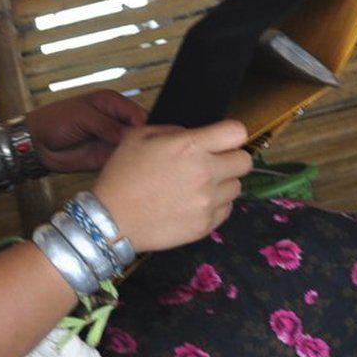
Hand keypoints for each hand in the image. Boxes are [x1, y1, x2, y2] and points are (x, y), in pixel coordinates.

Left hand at [22, 90, 148, 173]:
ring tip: (140, 163)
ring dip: (137, 155)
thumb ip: (106, 124)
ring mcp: (111, 140)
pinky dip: (126, 166)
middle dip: (145, 141)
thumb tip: (128, 135)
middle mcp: (115, 121)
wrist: (36, 143)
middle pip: (140, 131)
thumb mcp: (81, 116)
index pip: (138, 113)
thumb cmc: (54, 121)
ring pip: (134, 148)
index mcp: (111, 103)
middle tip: (146, 151)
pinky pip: (122, 162)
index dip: (145, 125)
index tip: (145, 137)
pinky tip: (129, 170)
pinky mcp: (106, 158)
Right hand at [91, 119, 251, 253]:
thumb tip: (191, 135)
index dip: (231, 134)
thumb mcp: (138, 137)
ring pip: (237, 187)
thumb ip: (172, 131)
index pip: (237, 132)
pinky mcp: (205, 225)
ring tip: (199, 186)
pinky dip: (215, 205)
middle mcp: (205, 173)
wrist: (111, 220)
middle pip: (245, 161)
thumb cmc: (122, 176)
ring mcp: (208, 202)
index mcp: (190, 146)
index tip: (222, 139)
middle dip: (231, 159)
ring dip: (223, 184)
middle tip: (213, 163)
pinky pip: (226, 209)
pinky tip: (194, 203)